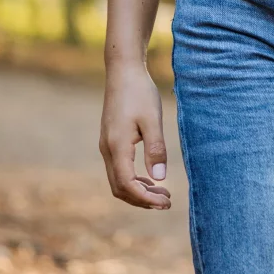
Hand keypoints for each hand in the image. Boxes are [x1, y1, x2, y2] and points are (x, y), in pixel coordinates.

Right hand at [99, 61, 171, 209]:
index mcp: (117, 146)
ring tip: (162, 193)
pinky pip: (118, 169)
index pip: (127, 184)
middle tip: (167, 201)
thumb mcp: (152, 119)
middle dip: (142, 200)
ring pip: (118, 181)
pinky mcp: (110, 141)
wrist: (123, 71)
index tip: (166, 202)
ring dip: (138, 191)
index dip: (146, 198)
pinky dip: (133, 180)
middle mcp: (107, 149)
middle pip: (120, 188)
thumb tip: (159, 178)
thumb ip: (156, 149)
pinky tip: (150, 178)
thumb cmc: (140, 92)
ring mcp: (106, 146)